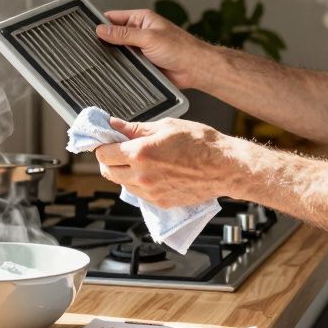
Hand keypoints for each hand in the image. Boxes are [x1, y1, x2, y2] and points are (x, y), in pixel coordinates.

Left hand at [93, 117, 234, 207]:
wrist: (225, 167)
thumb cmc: (201, 143)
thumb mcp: (166, 126)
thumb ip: (136, 128)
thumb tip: (115, 124)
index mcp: (140, 153)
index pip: (103, 153)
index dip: (102, 145)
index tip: (106, 140)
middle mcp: (142, 176)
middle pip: (107, 171)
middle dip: (108, 160)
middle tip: (118, 149)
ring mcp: (151, 192)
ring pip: (121, 184)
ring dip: (122, 172)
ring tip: (138, 160)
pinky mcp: (160, 203)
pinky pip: (138, 194)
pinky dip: (137, 183)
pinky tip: (151, 172)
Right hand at [96, 9, 217, 89]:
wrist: (195, 69)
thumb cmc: (181, 49)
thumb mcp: (148, 37)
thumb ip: (123, 34)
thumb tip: (101, 30)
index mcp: (142, 19)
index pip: (114, 17)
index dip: (101, 23)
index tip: (87, 29)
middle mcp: (140, 32)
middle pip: (115, 35)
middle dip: (105, 41)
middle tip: (92, 48)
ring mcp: (141, 48)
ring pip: (120, 52)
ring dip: (114, 56)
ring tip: (102, 60)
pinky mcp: (143, 64)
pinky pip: (127, 64)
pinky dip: (122, 67)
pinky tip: (114, 70)